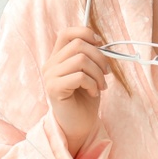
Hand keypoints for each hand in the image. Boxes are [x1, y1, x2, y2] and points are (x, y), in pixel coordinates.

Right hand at [43, 26, 109, 154]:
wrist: (78, 125)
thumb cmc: (84, 100)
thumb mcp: (90, 73)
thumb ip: (90, 57)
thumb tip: (102, 43)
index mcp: (57, 58)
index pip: (66, 33)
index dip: (85, 33)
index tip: (100, 44)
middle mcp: (50, 65)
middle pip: (78, 45)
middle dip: (100, 57)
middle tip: (107, 73)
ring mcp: (50, 77)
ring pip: (81, 60)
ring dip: (98, 73)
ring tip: (101, 86)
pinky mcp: (54, 89)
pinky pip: (80, 76)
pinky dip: (92, 84)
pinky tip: (93, 93)